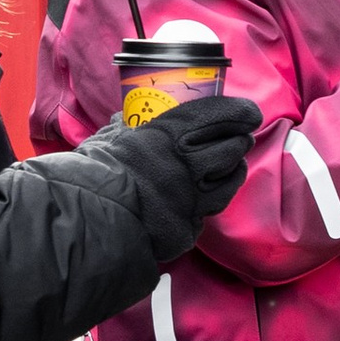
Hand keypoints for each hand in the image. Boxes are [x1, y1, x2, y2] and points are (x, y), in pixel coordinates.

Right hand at [107, 92, 262, 241]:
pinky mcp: (188, 227)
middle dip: (240, 142)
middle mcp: (188, 165)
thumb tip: (123, 120)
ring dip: (234, 173)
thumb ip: (124, 129)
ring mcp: (192, 199)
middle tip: (240, 139)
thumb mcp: (110, 139)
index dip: (240, 113)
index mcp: (170, 135)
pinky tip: (199, 203)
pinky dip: (203, 208)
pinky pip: (203, 216)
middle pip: (232, 149)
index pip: (219, 116)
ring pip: (229, 184)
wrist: (90, 219)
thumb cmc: (95, 172)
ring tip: (234, 167)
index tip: (249, 113)